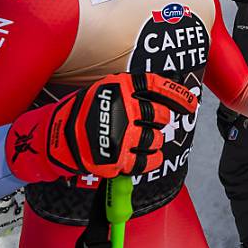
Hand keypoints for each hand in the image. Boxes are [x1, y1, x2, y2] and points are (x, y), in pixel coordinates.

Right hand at [6, 72, 197, 181]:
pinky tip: (151, 157)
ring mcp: (120, 134)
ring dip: (155, 141)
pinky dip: (152, 160)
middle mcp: (122, 109)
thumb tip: (165, 93)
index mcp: (120, 88)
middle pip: (159, 115)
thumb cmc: (84, 112)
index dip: (177, 94)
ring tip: (146, 140)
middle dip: (162, 121)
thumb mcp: (104, 90)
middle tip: (158, 123)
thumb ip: (131, 91)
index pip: (156, 85)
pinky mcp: (117, 157)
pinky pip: (146, 161)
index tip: (191, 102)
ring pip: (155, 139)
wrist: (57, 137)